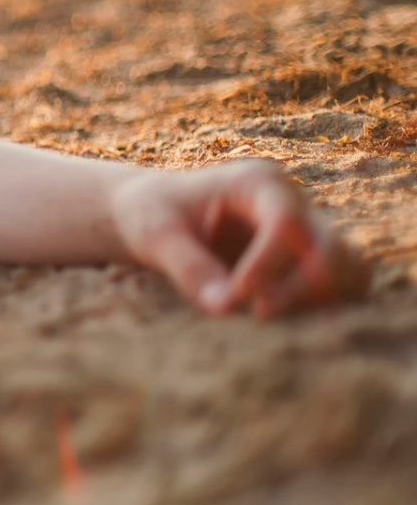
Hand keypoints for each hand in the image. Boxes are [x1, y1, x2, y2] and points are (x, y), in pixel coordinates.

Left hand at [110, 159, 371, 317]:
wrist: (157, 214)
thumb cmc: (152, 215)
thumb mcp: (155, 234)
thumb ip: (187, 266)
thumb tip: (226, 308)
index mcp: (257, 182)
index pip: (284, 224)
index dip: (266, 267)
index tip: (234, 299)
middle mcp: (294, 204)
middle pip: (332, 248)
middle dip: (300, 289)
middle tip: (257, 314)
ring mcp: (309, 233)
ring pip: (351, 270)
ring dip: (319, 302)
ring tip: (267, 317)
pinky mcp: (311, 263)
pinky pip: (344, 290)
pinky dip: (322, 310)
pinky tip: (280, 322)